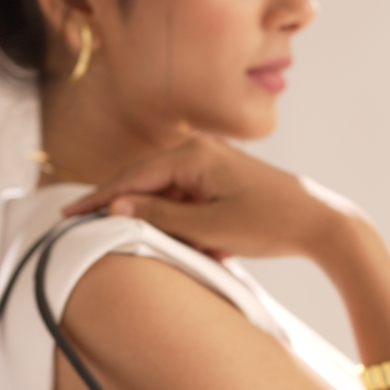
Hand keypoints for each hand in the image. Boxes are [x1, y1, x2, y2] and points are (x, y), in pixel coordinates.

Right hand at [61, 132, 361, 261]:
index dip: (98, 197)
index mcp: (194, 154)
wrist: (320, 223)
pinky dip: (174, 218)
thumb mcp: (210, 228)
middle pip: (142, 179)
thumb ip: (161, 216)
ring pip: (163, 191)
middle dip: (113, 203)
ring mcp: (211, 163)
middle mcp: (200, 150)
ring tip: (119, 236)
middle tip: (78, 221)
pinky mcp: (221, 179)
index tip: (69, 213)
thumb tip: (117, 207)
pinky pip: (184, 198)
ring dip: (149, 216)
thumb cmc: (270, 223)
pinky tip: (171, 240)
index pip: (132, 176)